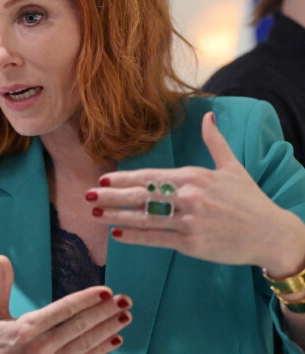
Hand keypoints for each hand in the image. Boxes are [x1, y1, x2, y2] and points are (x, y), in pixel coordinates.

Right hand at [0, 255, 131, 353]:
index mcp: (27, 328)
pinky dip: (101, 352)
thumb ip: (1, 285)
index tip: (106, 290)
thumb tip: (2, 257)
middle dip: (105, 312)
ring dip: (108, 331)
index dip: (86, 300)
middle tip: (126, 300)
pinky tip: (115, 341)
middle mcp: (41, 347)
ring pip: (85, 346)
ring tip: (125, 317)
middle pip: (80, 327)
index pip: (64, 310)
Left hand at [87, 111, 304, 269]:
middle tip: (87, 195)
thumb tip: (209, 114)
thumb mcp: (232, 167)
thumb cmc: (249, 200)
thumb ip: (215, 141)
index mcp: (194, 176)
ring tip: (95, 214)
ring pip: (145, 217)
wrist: (271, 233)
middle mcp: (188, 197)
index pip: (150, 176)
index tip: (103, 179)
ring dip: (117, 216)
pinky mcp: (192, 244)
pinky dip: (135, 237)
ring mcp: (189, 221)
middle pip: (142, 195)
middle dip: (112, 196)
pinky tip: (117, 234)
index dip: (124, 178)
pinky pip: (157, 239)